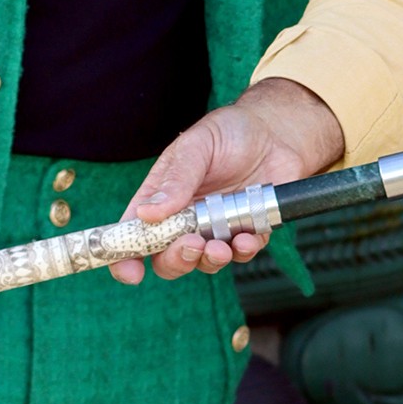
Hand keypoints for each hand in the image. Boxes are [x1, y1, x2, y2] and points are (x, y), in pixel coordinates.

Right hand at [115, 79, 345, 282]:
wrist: (276, 131)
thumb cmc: (229, 133)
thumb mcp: (198, 145)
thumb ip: (176, 179)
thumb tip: (147, 213)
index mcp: (161, 197)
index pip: (134, 233)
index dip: (125, 257)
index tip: (132, 272)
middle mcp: (185, 219)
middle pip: (168, 258)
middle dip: (175, 261)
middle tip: (190, 246)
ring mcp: (217, 229)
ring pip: (205, 262)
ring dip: (210, 260)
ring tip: (220, 247)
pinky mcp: (248, 231)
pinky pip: (242, 253)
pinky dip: (243, 251)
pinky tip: (248, 238)